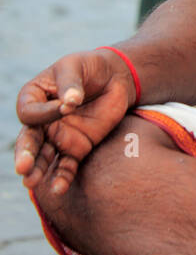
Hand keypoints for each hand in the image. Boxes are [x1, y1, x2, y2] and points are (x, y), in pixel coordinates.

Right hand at [15, 51, 136, 195]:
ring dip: (38, 171)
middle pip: (29, 141)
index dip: (45, 113)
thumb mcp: (75, 66)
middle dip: (26, 155)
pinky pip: (67, 165)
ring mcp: (59, 136)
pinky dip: (62, 177)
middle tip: (23, 168)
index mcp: (33, 98)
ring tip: (32, 183)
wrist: (114, 77)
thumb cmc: (88, 67)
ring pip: (44, 157)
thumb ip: (70, 83)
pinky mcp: (77, 147)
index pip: (30, 113)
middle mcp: (42, 121)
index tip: (66, 106)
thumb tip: (69, 102)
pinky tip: (59, 188)